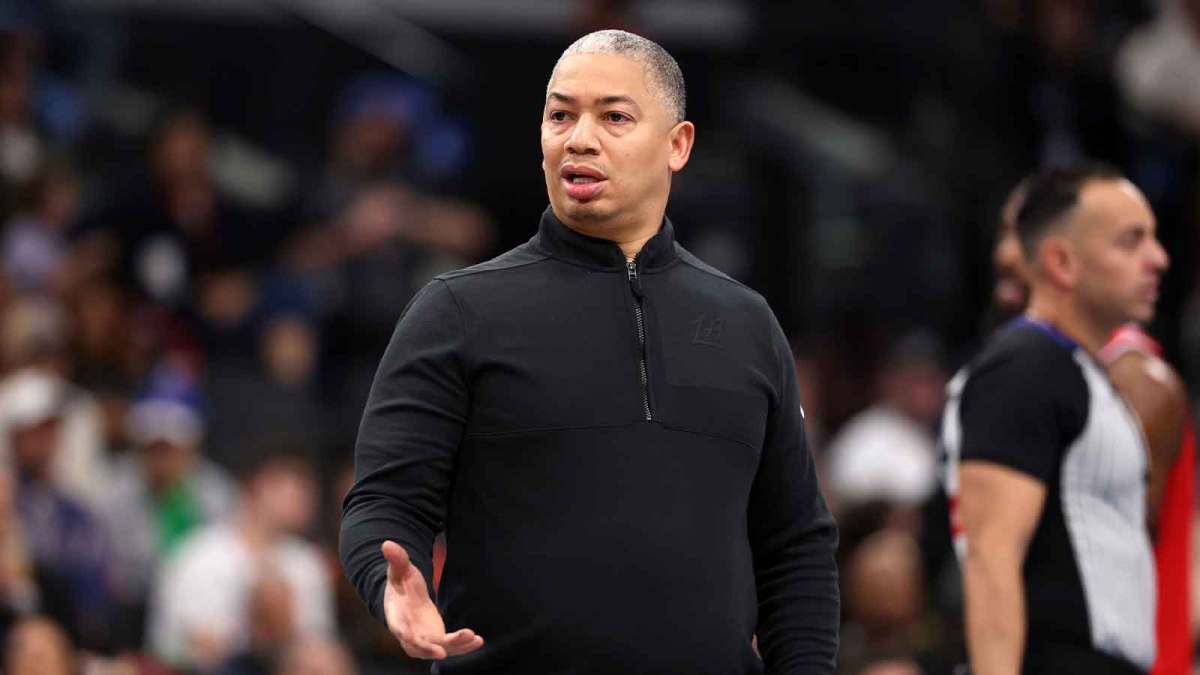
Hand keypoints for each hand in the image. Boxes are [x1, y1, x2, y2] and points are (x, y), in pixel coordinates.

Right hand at [381, 540, 482, 658]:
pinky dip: (463, 646)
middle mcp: (409, 634)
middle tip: (447, 649)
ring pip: (439, 649)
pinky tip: (478, 641)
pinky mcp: (436, 640)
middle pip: (421, 645)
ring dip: (456, 647)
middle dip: (434, 648)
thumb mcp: (399, 570)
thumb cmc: (401, 584)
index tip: (420, 643)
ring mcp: (423, 640)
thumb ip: (397, 560)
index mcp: (397, 617)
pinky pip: (449, 647)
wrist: (405, 599)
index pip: (401, 630)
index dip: (409, 638)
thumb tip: (387, 543)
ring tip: (475, 639)